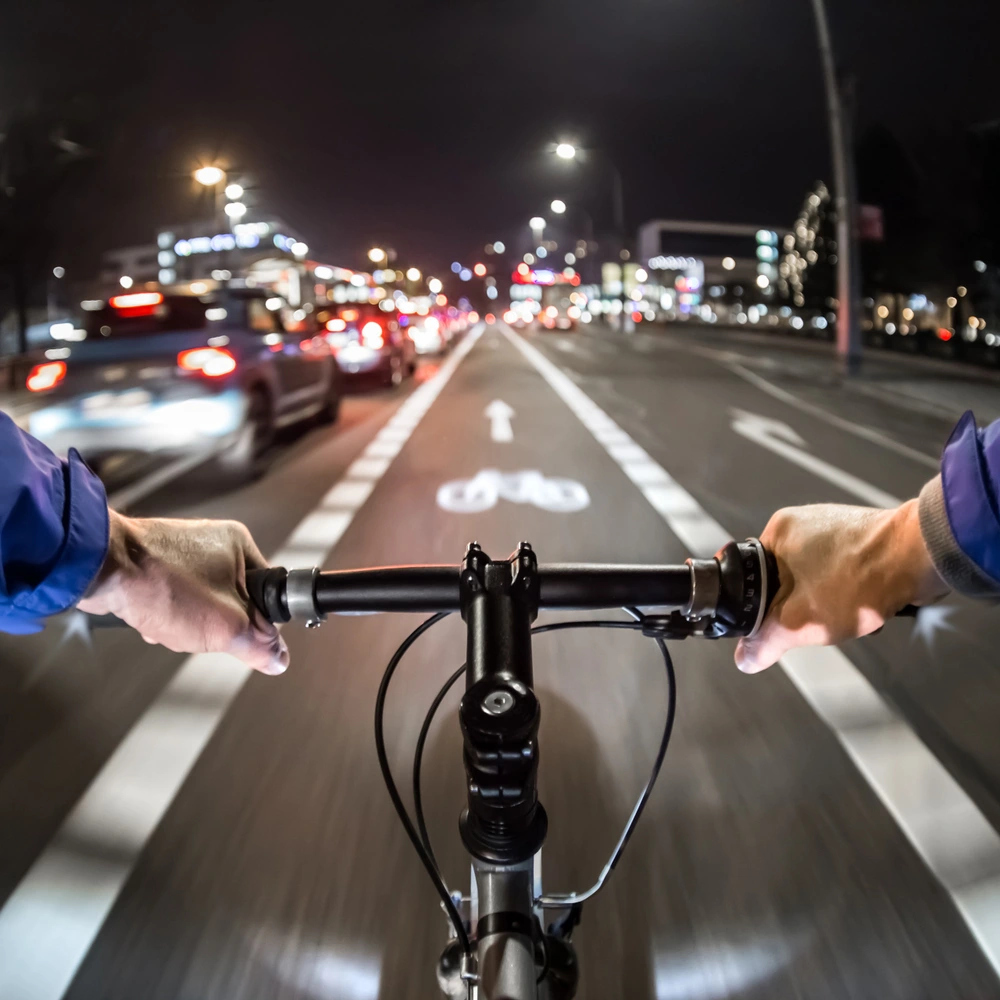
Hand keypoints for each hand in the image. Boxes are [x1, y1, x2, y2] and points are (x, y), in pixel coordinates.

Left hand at [78, 511, 288, 674]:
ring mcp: (184, 551)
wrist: (100, 568)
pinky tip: (152, 616)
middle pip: (234, 603)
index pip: (269, 595)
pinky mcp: (158, 562)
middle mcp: (215, 543)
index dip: (258, 622)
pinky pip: (176, 598)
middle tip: (198, 626)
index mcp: (241, 546)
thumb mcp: (225, 626)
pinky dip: (166, 613)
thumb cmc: (163, 585)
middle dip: (214, 625)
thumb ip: (259, 645)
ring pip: (202, 604)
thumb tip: (279, 660)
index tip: (240, 634)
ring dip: (188, 623)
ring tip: (169, 620)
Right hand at [735, 499, 947, 672]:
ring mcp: (834, 527)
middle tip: (818, 620)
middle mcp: (803, 523)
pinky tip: (866, 604)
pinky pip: (843, 573)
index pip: (750, 577)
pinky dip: (851, 593)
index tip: (775, 625)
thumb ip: (766, 641)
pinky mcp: (861, 536)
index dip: (759, 608)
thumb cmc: (855, 581)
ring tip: (848, 613)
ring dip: (830, 605)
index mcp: (778, 531)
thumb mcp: (799, 622)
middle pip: (785, 582)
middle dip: (802, 609)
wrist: (921, 556)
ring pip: (816, 581)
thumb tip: (745, 659)